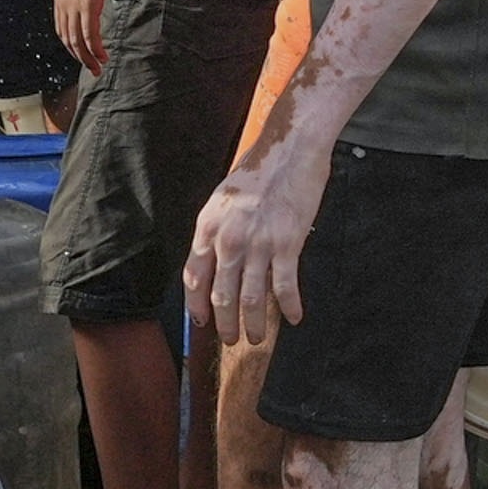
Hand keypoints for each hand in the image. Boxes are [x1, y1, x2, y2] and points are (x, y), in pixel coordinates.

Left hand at [53, 0, 122, 78]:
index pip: (63, 30)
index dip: (72, 46)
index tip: (84, 55)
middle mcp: (63, 4)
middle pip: (68, 40)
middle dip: (80, 58)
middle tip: (92, 69)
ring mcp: (74, 5)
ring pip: (78, 41)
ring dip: (88, 58)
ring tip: (99, 68)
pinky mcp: (88, 3)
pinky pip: (90, 33)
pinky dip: (96, 48)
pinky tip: (103, 55)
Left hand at [187, 122, 333, 347]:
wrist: (289, 149)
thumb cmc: (258, 170)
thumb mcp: (224, 200)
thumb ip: (218, 231)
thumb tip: (217, 262)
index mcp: (208, 227)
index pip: (194, 278)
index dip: (196, 305)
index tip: (201, 322)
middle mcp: (228, 240)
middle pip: (221, 295)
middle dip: (225, 324)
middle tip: (231, 339)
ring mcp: (258, 244)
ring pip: (251, 299)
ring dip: (254, 324)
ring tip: (256, 338)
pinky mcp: (287, 244)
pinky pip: (285, 287)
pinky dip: (289, 307)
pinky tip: (293, 318)